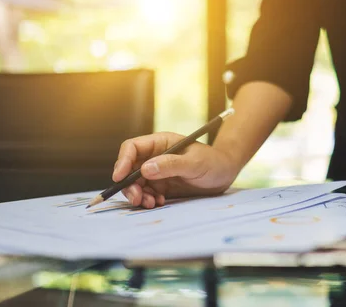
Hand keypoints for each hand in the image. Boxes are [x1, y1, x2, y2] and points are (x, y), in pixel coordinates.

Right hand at [113, 132, 239, 207]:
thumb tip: (145, 169)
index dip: (123, 161)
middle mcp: (155, 156)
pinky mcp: (162, 186)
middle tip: (137, 199)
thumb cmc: (213, 162)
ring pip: (136, 184)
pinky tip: (159, 203)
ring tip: (151, 204)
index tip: (120, 177)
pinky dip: (148, 200)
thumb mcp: (195, 163)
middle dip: (129, 185)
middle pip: (130, 168)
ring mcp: (157, 172)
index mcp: (160, 143)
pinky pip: (147, 193)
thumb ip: (171, 165)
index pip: (132, 147)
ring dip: (138, 195)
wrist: (225, 174)